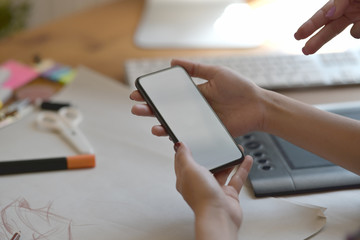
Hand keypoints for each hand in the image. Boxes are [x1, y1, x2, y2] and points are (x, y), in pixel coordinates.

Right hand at [130, 59, 266, 136]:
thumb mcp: (216, 73)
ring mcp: (199, 121)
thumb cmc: (239, 87)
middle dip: (150, 109)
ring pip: (175, 123)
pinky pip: (189, 134)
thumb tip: (172, 62)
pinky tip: (166, 133)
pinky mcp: (206, 132)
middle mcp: (194, 108)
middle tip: (136, 108)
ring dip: (160, 124)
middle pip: (168, 110)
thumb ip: (195, 69)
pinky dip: (176, 135)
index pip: (169, 95)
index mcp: (194, 93)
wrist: (258, 106)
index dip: (153, 95)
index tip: (138, 93)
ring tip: (149, 123)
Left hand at [174, 142, 252, 239]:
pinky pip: (236, 178)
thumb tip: (179, 145)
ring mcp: (215, 189)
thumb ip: (184, 157)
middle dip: (211, 154)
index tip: (190, 140)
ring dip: (228, 160)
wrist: (219, 216)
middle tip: (216, 143)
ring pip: (222, 170)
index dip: (187, 151)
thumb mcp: (189, 170)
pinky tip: (246, 159)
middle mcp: (200, 184)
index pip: (184, 162)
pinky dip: (242, 168)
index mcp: (186, 179)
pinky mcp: (228, 194)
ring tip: (234, 149)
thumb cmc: (202, 197)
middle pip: (206, 165)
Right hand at [294, 0, 359, 54]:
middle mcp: (349, 10)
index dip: (310, 25)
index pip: (323, 15)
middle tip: (306, 50)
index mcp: (341, 1)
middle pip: (330, 28)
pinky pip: (357, 33)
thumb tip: (329, 15)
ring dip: (338, 36)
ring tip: (346, 26)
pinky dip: (359, 30)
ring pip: (344, 33)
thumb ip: (339, 1)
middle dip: (316, 40)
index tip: (298, 36)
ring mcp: (358, 19)